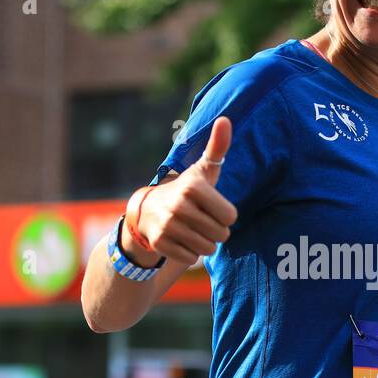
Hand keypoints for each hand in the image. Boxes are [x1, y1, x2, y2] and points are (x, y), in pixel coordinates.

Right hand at [129, 116, 237, 264]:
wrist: (146, 211)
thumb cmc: (186, 191)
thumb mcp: (202, 170)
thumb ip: (217, 148)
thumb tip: (225, 119)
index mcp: (193, 187)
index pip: (230, 216)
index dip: (225, 215)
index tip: (213, 207)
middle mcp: (178, 206)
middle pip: (221, 234)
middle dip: (216, 231)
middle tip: (202, 220)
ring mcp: (167, 226)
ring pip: (207, 249)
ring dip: (205, 243)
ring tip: (193, 230)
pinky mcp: (159, 243)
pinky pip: (191, 258)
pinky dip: (190, 253)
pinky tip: (181, 239)